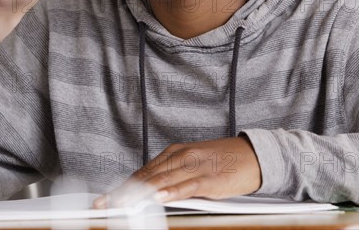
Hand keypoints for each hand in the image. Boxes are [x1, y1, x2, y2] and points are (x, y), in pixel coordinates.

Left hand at [93, 136, 261, 207]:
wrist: (254, 155)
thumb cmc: (224, 162)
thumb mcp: (193, 165)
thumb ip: (173, 177)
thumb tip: (151, 195)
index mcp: (175, 153)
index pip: (143, 172)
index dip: (122, 187)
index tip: (105, 198)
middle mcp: (182, 157)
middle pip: (147, 177)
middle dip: (123, 193)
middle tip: (104, 204)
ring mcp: (195, 166)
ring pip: (161, 181)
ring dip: (139, 194)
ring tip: (121, 204)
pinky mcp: (209, 178)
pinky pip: (187, 186)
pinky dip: (171, 192)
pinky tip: (157, 198)